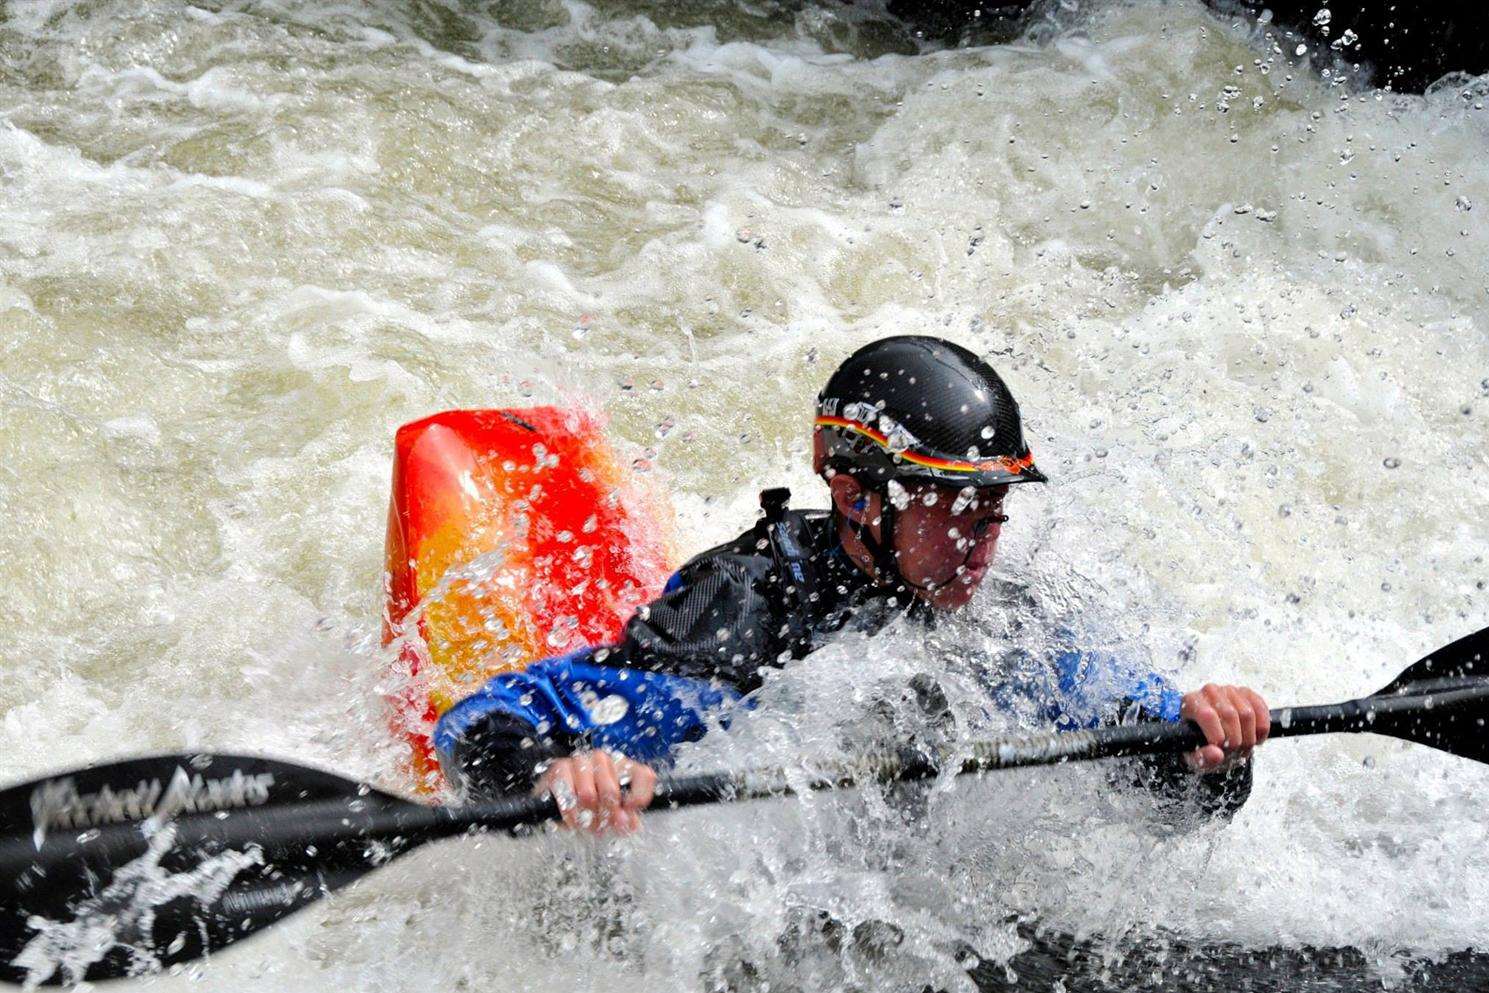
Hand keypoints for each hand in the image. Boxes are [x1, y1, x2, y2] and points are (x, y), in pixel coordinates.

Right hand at [535, 750, 656, 834]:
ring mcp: (580, 761)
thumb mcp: (611, 808)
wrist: (555, 792)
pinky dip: (570, 814)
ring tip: (587, 826)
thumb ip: (624, 816)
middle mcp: (602, 759)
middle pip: (611, 790)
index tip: (630, 811)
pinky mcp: (559, 768)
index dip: (640, 796)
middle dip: (606, 815)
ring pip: (588, 795)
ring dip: (587, 817)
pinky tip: (573, 821)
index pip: (644, 775)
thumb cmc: (589, 800)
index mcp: (622, 766)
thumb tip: (629, 824)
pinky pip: (567, 796)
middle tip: (603, 828)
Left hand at [1180, 684, 1270, 772]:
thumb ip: (1203, 758)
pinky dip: (1262, 729)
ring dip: (1249, 738)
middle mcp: (1209, 691)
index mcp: (1190, 702)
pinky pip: (1261, 709)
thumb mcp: (1195, 757)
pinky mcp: (1247, 693)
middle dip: (1235, 741)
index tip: (1220, 750)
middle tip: (1233, 753)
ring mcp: (1229, 690)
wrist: (1211, 737)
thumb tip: (1217, 754)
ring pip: (1247, 714)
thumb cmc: (1200, 745)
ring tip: (1241, 748)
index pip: (1208, 715)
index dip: (1218, 736)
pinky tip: (1255, 738)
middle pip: (1230, 715)